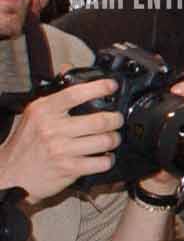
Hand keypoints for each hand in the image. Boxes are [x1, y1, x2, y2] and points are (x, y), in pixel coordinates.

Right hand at [0, 79, 121, 200]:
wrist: (10, 172)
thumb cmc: (26, 142)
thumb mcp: (35, 114)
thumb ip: (56, 94)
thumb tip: (68, 68)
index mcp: (44, 111)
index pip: (75, 94)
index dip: (98, 88)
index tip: (112, 86)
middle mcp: (52, 129)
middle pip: (100, 120)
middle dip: (116, 119)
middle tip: (116, 120)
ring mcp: (61, 150)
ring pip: (105, 141)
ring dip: (114, 139)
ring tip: (111, 138)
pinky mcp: (68, 168)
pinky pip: (101, 162)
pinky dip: (108, 160)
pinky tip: (104, 157)